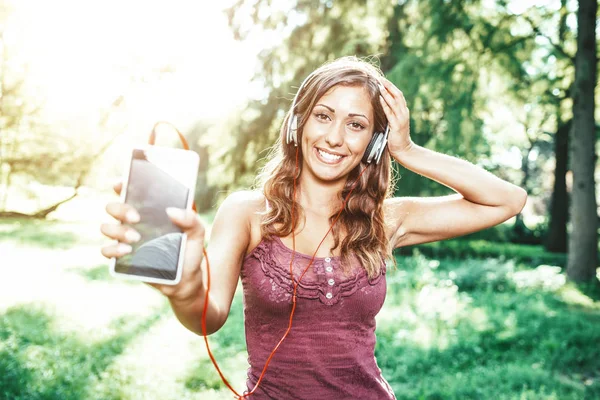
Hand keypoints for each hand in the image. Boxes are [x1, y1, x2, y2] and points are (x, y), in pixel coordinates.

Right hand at [100, 181, 205, 302]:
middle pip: (113, 207)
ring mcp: (126, 239)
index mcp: (150, 211)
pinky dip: (112, 249)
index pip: (130, 192)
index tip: (121, 183)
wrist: (186, 280)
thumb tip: (172, 210)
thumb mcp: (197, 233)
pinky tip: (127, 250)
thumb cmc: (189, 252)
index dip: (122, 185)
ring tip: (136, 238)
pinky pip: (106, 250)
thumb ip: (191, 219)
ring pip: (106, 227)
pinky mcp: (123, 258)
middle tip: (137, 217)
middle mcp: (134, 223)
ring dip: (117, 230)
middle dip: (120, 209)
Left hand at [378, 77, 412, 155]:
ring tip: (379, 85)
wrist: (404, 150)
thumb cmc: (396, 138)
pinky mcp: (397, 125)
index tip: (383, 80)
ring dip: (387, 93)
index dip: (391, 87)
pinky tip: (380, 98)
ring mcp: (401, 119)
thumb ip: (390, 115)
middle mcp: (404, 113)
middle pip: (397, 95)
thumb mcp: (394, 124)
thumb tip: (380, 108)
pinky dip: (385, 104)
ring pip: (394, 102)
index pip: (398, 96)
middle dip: (389, 86)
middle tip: (381, 78)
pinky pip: (390, 113)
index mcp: (403, 112)